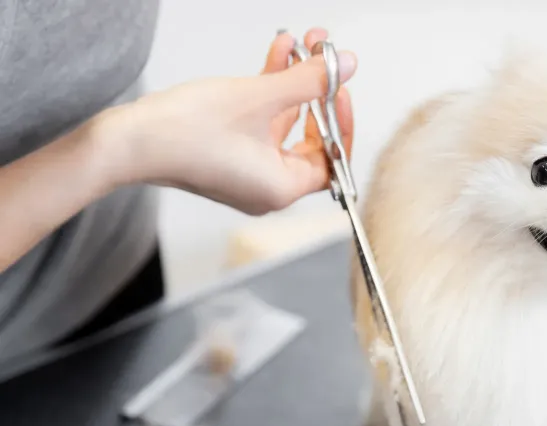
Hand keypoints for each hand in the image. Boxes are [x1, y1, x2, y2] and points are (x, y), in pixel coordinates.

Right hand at [100, 28, 355, 214]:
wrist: (127, 141)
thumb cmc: (186, 132)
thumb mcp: (259, 98)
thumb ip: (308, 82)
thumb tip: (346, 66)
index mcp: (282, 189)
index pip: (331, 161)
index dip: (340, 123)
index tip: (339, 90)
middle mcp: (267, 188)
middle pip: (309, 140)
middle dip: (315, 94)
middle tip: (323, 60)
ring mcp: (246, 173)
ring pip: (282, 124)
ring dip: (291, 83)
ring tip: (300, 44)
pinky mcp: (227, 156)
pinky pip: (259, 123)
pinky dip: (267, 92)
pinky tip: (276, 53)